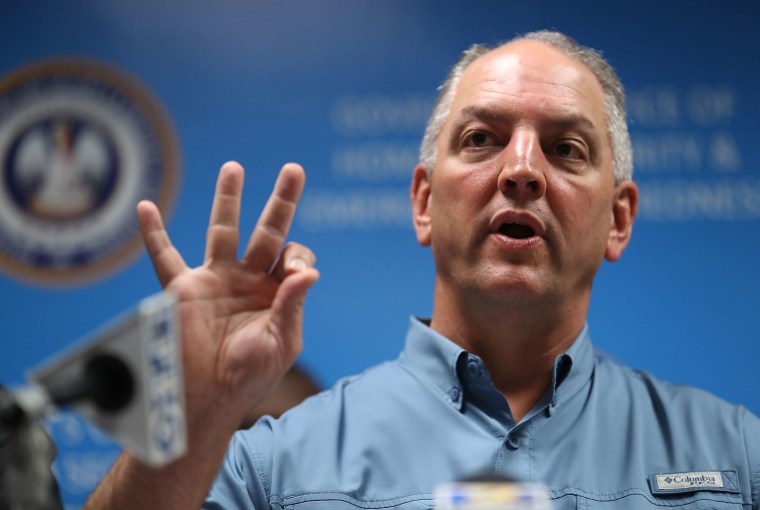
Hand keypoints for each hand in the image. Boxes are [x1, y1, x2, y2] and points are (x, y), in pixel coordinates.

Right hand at [137, 161, 318, 430]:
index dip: (296, 257)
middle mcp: (248, 280)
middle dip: (281, 201)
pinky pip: (165, 257)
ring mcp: (216, 280)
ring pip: (223, 230)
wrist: (207, 399)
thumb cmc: (249, 377)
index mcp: (276, 293)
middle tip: (294, 169)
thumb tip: (309, 270)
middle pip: (268, 231)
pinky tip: (146, 208)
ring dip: (229, 199)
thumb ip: (291, 304)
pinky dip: (154, 234)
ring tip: (234, 168)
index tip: (289, 274)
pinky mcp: (185, 289)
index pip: (293, 256)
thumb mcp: (280, 341)